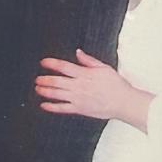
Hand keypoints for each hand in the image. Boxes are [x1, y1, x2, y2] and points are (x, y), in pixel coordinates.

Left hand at [36, 49, 151, 130]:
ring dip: (44, 91)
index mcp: (85, 74)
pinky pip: (62, 108)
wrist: (125, 103)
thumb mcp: (104, 68)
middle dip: (44, 79)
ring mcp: (78, 98)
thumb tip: (78, 52)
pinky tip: (44, 105)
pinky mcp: (80, 109)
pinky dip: (51, 107)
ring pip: (56, 94)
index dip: (51, 63)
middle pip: (56, 81)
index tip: (43, 62)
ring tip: (37, 88)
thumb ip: (89, 60)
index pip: (64, 67)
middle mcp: (79, 86)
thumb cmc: (117, 85)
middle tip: (37, 78)